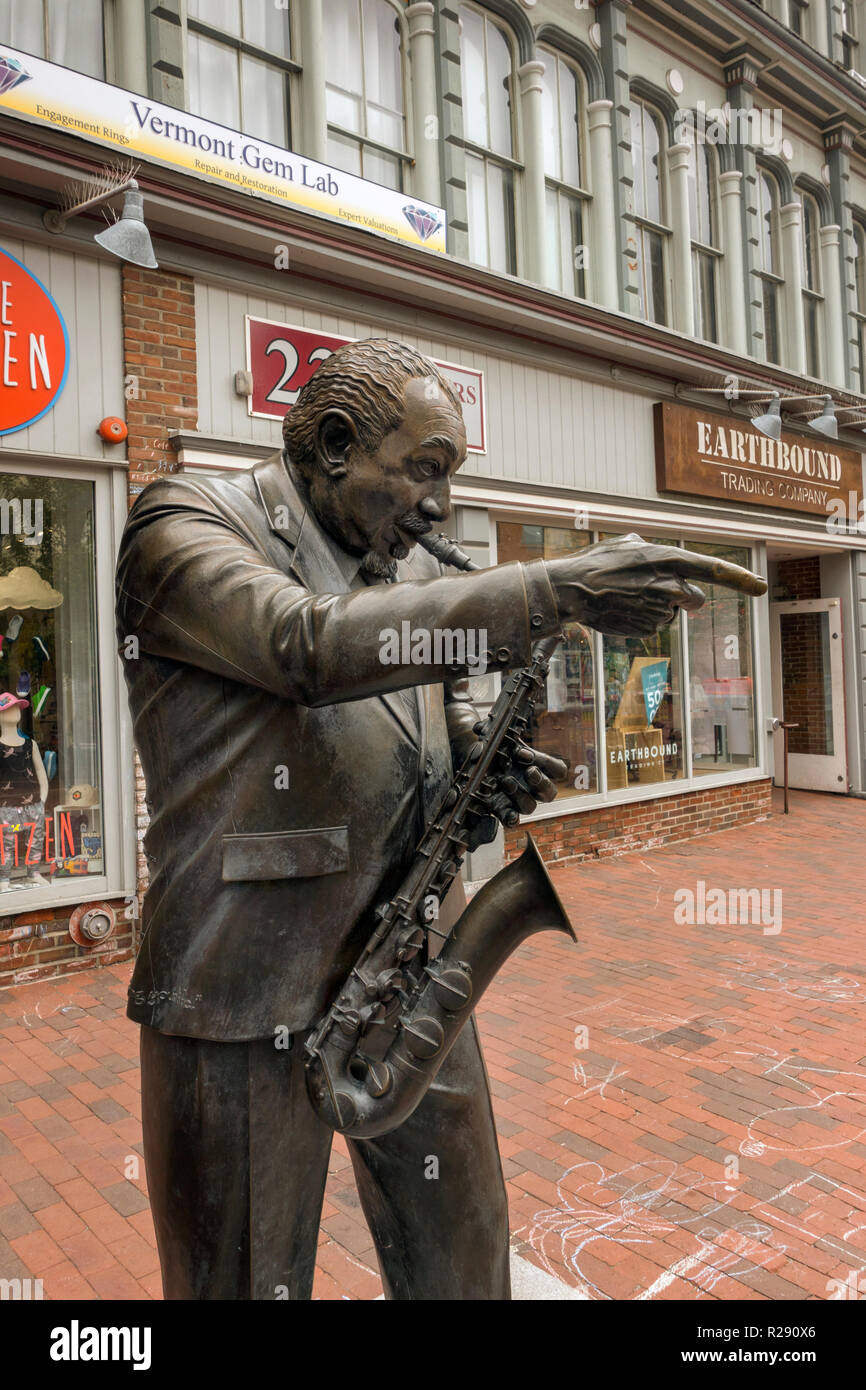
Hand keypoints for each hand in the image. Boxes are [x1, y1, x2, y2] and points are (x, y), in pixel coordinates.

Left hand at [462, 735, 567, 848]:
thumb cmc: (490, 749)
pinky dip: (510, 818)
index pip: (558, 770)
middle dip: (541, 782)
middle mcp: (530, 786)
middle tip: (529, 771)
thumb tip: (480, 728)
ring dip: (520, 795)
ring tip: (505, 780)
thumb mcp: (492, 737)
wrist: (471, 764)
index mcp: (536, 766)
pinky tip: (508, 816)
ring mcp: (517, 800)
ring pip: (530, 807)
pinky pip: (511, 819)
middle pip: (550, 793)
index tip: (526, 755)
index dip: (547, 764)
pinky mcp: (501, 809)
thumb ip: (488, 731)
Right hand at [546, 533, 767, 636]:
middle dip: (680, 598)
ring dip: (655, 608)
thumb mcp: (629, 545)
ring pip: (670, 615)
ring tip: (626, 597)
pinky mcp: (647, 630)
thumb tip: (669, 565)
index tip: (762, 587)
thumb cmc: (597, 562)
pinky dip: (641, 620)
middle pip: (693, 600)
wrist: (571, 590)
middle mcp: (669, 586)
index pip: (713, 570)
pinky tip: (622, 609)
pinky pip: (653, 627)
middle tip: (650, 589)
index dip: (741, 579)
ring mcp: (659, 611)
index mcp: (668, 560)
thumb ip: (657, 553)